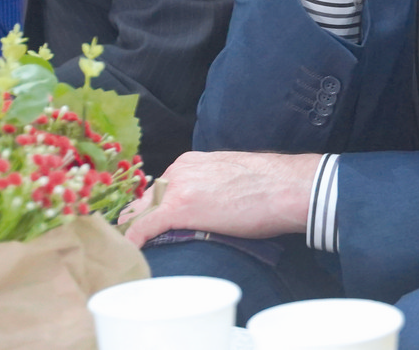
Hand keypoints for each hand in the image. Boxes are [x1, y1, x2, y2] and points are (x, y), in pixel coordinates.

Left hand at [118, 151, 323, 247]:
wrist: (285, 187)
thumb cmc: (269, 187)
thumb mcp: (229, 178)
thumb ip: (208, 188)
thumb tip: (205, 211)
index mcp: (189, 163)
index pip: (158, 191)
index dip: (153, 212)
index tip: (153, 230)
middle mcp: (177, 170)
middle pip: (144, 202)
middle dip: (141, 224)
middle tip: (144, 246)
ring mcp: (176, 187)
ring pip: (140, 214)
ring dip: (138, 234)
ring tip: (139, 254)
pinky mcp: (179, 208)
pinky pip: (143, 227)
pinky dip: (134, 241)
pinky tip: (133, 254)